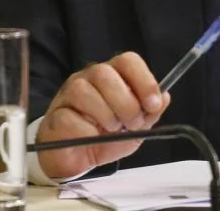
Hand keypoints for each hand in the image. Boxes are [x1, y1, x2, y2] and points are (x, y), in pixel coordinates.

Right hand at [36, 52, 170, 178]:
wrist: (76, 158)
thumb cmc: (104, 138)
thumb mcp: (135, 128)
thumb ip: (150, 113)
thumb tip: (164, 97)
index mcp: (113, 76)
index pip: (128, 61)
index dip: (144, 80)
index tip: (153, 103)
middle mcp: (89, 78)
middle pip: (106, 73)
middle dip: (126, 102)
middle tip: (131, 123)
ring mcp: (69, 93)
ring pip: (85, 91)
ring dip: (106, 116)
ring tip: (110, 130)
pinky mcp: (54, 114)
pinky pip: (70, 117)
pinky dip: (86, 131)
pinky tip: (90, 137)